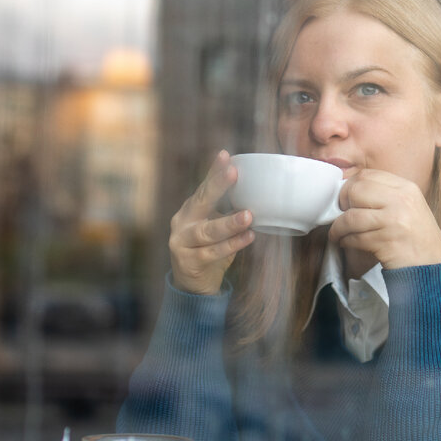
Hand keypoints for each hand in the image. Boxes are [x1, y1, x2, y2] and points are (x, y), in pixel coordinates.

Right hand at [168, 150, 254, 293]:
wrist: (193, 285)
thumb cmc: (210, 249)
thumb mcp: (216, 226)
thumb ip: (228, 211)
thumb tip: (259, 192)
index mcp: (191, 209)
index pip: (203, 186)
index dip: (214, 171)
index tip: (225, 155)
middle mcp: (182, 221)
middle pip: (201, 201)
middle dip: (217, 186)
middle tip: (233, 173)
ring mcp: (182, 241)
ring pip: (208, 231)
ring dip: (229, 223)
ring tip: (248, 215)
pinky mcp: (188, 261)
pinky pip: (212, 252)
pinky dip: (232, 245)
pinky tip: (248, 237)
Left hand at [328, 169, 440, 270]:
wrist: (433, 268)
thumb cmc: (418, 240)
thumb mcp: (409, 208)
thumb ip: (386, 196)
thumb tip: (350, 191)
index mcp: (407, 188)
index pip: (368, 175)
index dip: (350, 186)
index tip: (345, 199)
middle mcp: (402, 201)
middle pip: (356, 190)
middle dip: (342, 203)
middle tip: (340, 215)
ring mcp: (395, 221)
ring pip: (351, 216)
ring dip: (338, 227)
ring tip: (338, 233)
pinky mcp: (387, 242)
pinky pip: (356, 237)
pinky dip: (346, 241)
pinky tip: (347, 243)